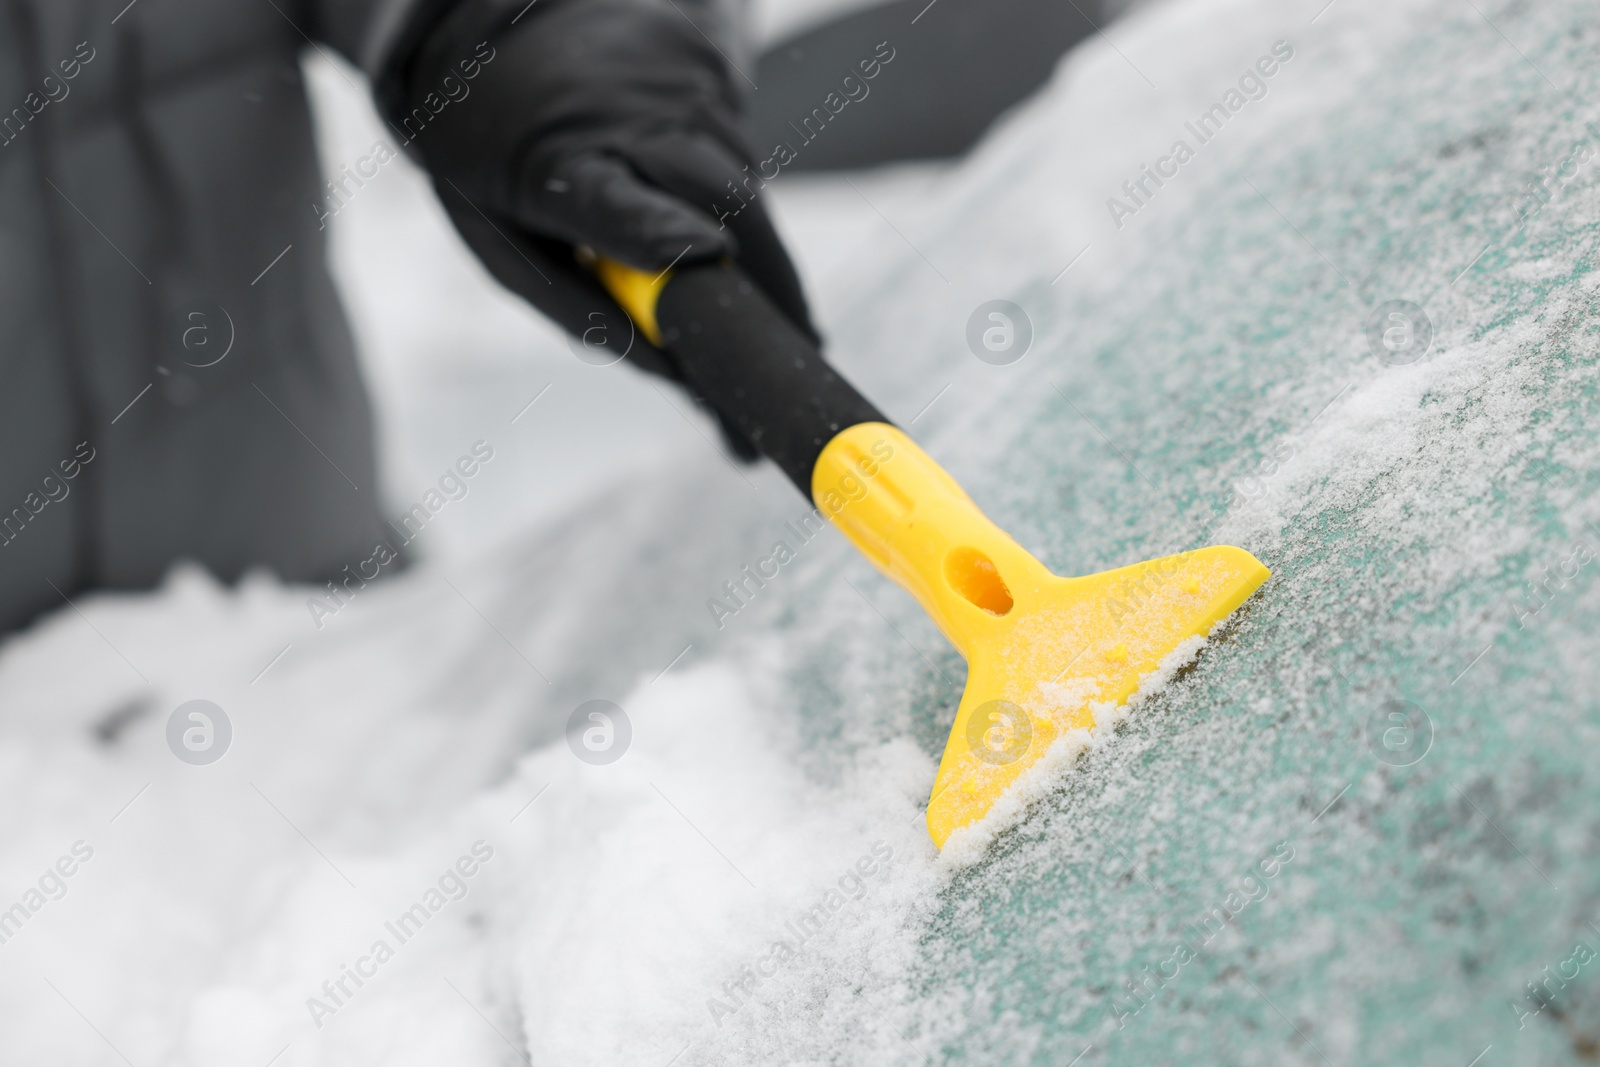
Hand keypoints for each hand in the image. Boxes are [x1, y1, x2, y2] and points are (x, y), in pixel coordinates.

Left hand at [389, 0, 815, 454]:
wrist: (485, 23)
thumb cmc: (493, 156)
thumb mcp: (504, 245)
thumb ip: (581, 312)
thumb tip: (679, 376)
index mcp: (551, 165)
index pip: (607, 204)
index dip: (657, 233)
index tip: (709, 257)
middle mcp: (618, 114)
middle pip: (722, 200)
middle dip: (772, 279)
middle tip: (803, 338)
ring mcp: (668, 79)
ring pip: (742, 177)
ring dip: (753, 236)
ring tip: (743, 276)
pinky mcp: (699, 60)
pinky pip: (737, 144)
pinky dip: (729, 184)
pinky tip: (692, 191)